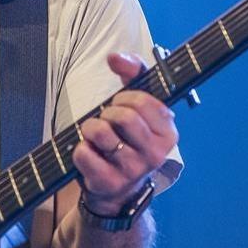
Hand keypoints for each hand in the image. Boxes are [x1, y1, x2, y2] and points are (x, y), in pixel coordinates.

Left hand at [72, 52, 178, 215]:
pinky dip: (79, 148)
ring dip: (90, 128)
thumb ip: (133, 75)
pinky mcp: (108, 182)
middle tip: (107, 120)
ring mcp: (132, 170)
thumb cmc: (127, 140)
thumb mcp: (138, 107)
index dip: (124, 97)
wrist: (117, 190)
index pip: (143, 101)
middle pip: (123, 116)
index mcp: (168, 134)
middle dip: (107, 112)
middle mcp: (155, 154)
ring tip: (95, 135)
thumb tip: (115, 57)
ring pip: (101, 131)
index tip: (121, 104)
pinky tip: (89, 153)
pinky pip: (83, 153)